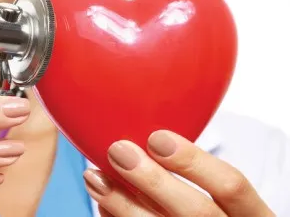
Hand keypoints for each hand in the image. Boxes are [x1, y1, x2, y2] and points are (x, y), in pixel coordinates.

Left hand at [83, 130, 274, 216]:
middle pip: (195, 211)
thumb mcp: (220, 195)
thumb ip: (195, 172)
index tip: (156, 137)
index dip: (194, 160)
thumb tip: (145, 136)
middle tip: (118, 151)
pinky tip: (103, 203)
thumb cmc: (210, 211)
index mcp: (250, 213)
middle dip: (153, 180)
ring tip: (94, 177)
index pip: (231, 184)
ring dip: (122, 202)